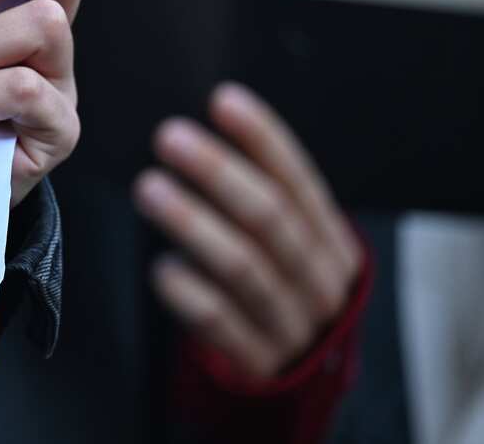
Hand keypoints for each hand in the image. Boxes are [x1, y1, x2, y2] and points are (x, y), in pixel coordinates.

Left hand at [134, 83, 362, 379]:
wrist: (298, 383)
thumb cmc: (278, 290)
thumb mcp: (288, 247)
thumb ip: (260, 198)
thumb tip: (202, 128)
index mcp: (332, 243)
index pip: (300, 182)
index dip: (262, 140)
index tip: (222, 101)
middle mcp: (320, 282)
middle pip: (271, 219)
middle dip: (219, 173)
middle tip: (170, 136)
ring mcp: (293, 326)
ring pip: (246, 268)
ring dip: (194, 223)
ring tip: (150, 187)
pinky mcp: (260, 365)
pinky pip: (225, 324)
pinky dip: (193, 293)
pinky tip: (162, 268)